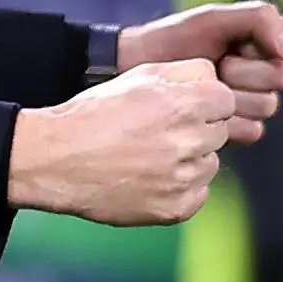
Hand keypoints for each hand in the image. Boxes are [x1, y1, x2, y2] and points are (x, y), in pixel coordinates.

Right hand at [6, 57, 235, 224]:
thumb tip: (215, 81)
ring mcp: (183, 179)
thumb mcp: (139, 75)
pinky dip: (181, 188)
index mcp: (185, 103)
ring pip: (210, 163)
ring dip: (190, 160)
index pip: (226, 100)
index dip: (203, 101)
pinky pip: (198, 194)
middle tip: (159, 133)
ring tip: (151, 157)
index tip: (180, 108)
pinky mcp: (176, 208)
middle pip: (220, 131)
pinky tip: (150, 179)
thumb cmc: (94, 115)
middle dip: (197, 129)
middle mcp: (189, 141)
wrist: (56, 161)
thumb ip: (186, 73)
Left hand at [117, 0, 282, 142]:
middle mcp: (260, 76)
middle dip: (241, 74)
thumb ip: (260, 20)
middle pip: (276, 83)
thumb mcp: (216, 19)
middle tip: (213, 68)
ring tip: (204, 89)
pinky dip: (228, 121)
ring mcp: (247, 105)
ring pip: (265, 107)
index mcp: (262, 47)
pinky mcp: (231, 130)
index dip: (254, 56)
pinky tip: (203, 112)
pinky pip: (252, 131)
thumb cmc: (174, 40)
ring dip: (232, 97)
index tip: (226, 48)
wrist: (136, 70)